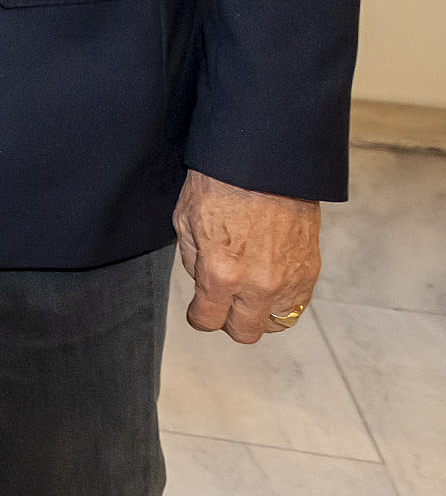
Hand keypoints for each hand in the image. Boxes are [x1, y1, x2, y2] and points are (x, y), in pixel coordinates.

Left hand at [175, 169, 321, 343]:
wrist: (264, 163)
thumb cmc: (219, 184)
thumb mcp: (185, 221)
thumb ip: (193, 261)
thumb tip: (202, 282)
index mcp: (220, 273)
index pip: (208, 320)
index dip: (199, 317)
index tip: (199, 311)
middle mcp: (257, 285)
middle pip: (245, 332)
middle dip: (229, 321)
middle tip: (224, 303)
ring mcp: (288, 280)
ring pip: (275, 323)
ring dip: (259, 313)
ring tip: (249, 293)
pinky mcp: (310, 271)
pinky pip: (296, 305)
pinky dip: (282, 301)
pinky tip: (270, 283)